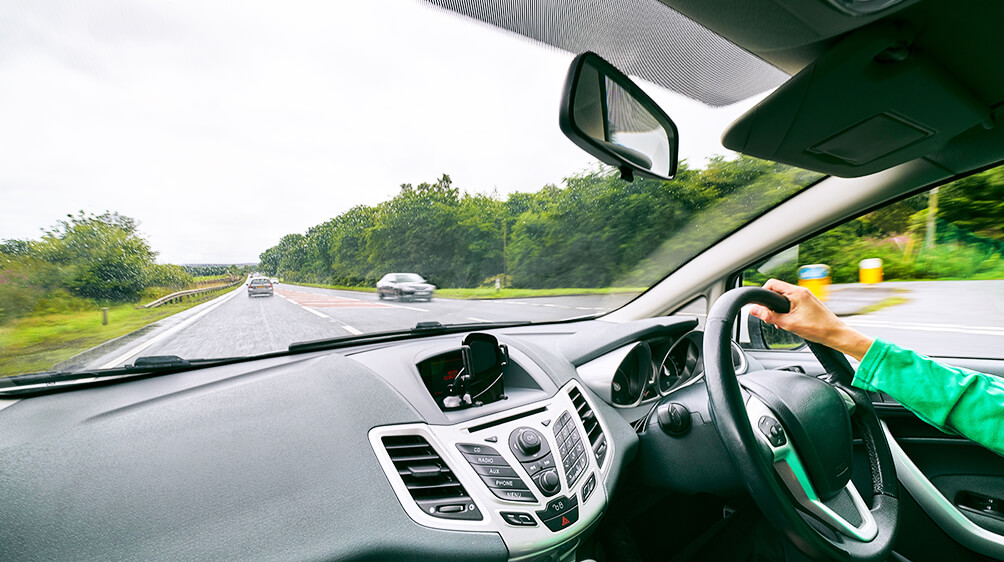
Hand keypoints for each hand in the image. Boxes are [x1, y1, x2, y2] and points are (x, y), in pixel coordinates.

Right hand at [750, 279, 873, 359]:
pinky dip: (787, 310)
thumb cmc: (818, 329)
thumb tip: (754, 310)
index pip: (771, 284)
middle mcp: (802, 291)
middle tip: (770, 318)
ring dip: (779, 309)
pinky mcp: (809, 303)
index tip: (760, 307)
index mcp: (796, 292)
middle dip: (771, 304)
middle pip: (778, 291)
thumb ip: (769, 316)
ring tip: (781, 323)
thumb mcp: (789, 324)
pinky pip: (793, 302)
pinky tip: (789, 322)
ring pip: (785, 298)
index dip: (762, 294)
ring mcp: (807, 297)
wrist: (837, 335)